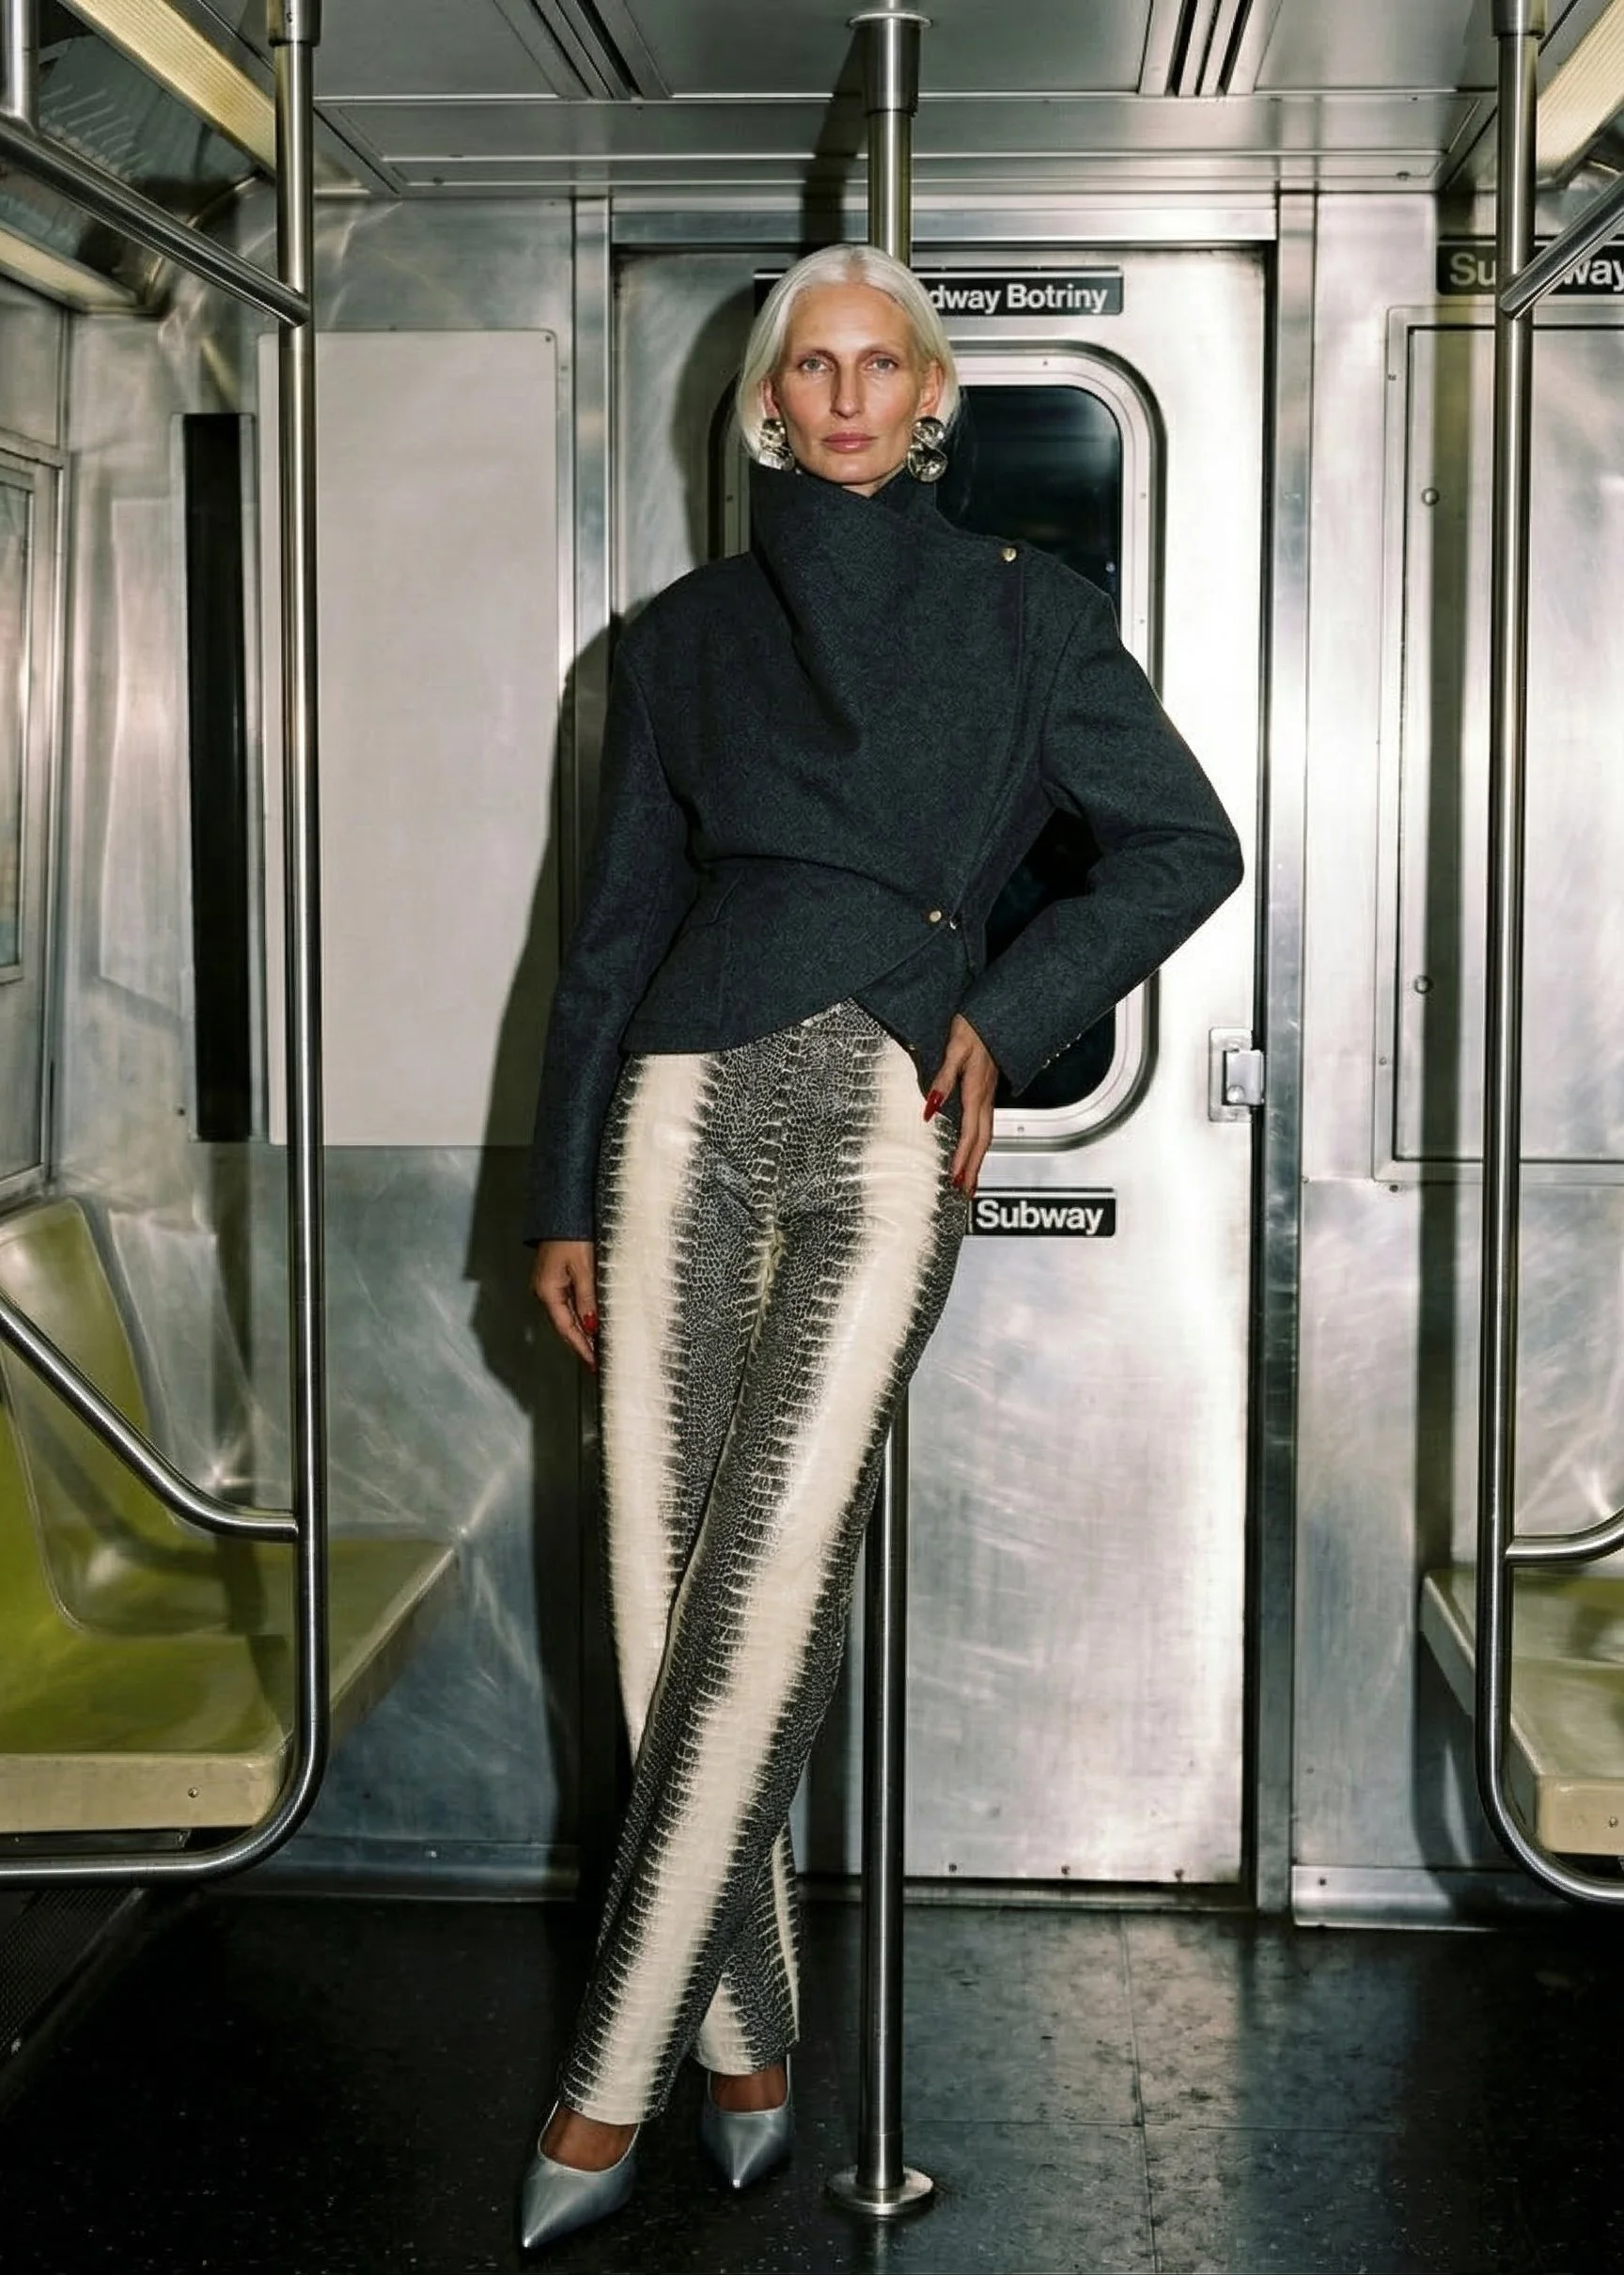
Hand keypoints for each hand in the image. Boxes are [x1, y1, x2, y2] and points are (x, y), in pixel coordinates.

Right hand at [531, 1238, 597, 1368]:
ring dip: (582, 1331)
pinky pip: (569, 1303)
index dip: (581, 1347)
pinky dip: (581, 1315)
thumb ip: (588, 1298)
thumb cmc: (571, 1235)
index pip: (566, 1328)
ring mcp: (550, 1285)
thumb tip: (591, 1324)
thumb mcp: (585, 1268)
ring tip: (598, 1348)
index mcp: (548, 1292)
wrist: (563, 1212)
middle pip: (565, 1325)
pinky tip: (592, 1322)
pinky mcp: (557, 1278)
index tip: (594, 1363)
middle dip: (582, 1343)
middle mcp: (545, 1291)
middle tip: (598, 1361)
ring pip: (568, 1315)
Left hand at [924, 1013, 998, 1198]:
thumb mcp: (954, 1050)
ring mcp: (988, 1096)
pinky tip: (974, 1151)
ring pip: (986, 1135)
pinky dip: (980, 1144)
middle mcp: (985, 1097)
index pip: (970, 1133)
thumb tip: (930, 1108)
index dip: (962, 1157)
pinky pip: (985, 1124)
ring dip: (978, 1160)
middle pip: (982, 1141)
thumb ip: (942, 1080)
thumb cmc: (974, 1028)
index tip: (955, 1178)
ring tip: (971, 1182)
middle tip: (966, 1192)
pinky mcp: (987, 1092)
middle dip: (974, 1168)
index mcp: (976, 1091)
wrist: (994, 1016)